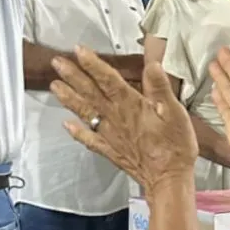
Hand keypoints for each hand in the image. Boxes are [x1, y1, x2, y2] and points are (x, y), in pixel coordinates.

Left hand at [50, 46, 197, 195]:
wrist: (168, 179)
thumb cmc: (175, 146)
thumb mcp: (175, 112)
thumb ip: (160, 88)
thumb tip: (152, 64)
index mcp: (131, 105)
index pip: (108, 80)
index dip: (92, 64)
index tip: (78, 50)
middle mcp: (116, 118)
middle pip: (91, 93)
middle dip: (73, 76)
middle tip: (57, 62)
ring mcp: (111, 135)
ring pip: (86, 113)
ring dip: (69, 98)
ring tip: (54, 86)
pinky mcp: (111, 150)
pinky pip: (90, 139)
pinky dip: (77, 132)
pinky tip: (67, 125)